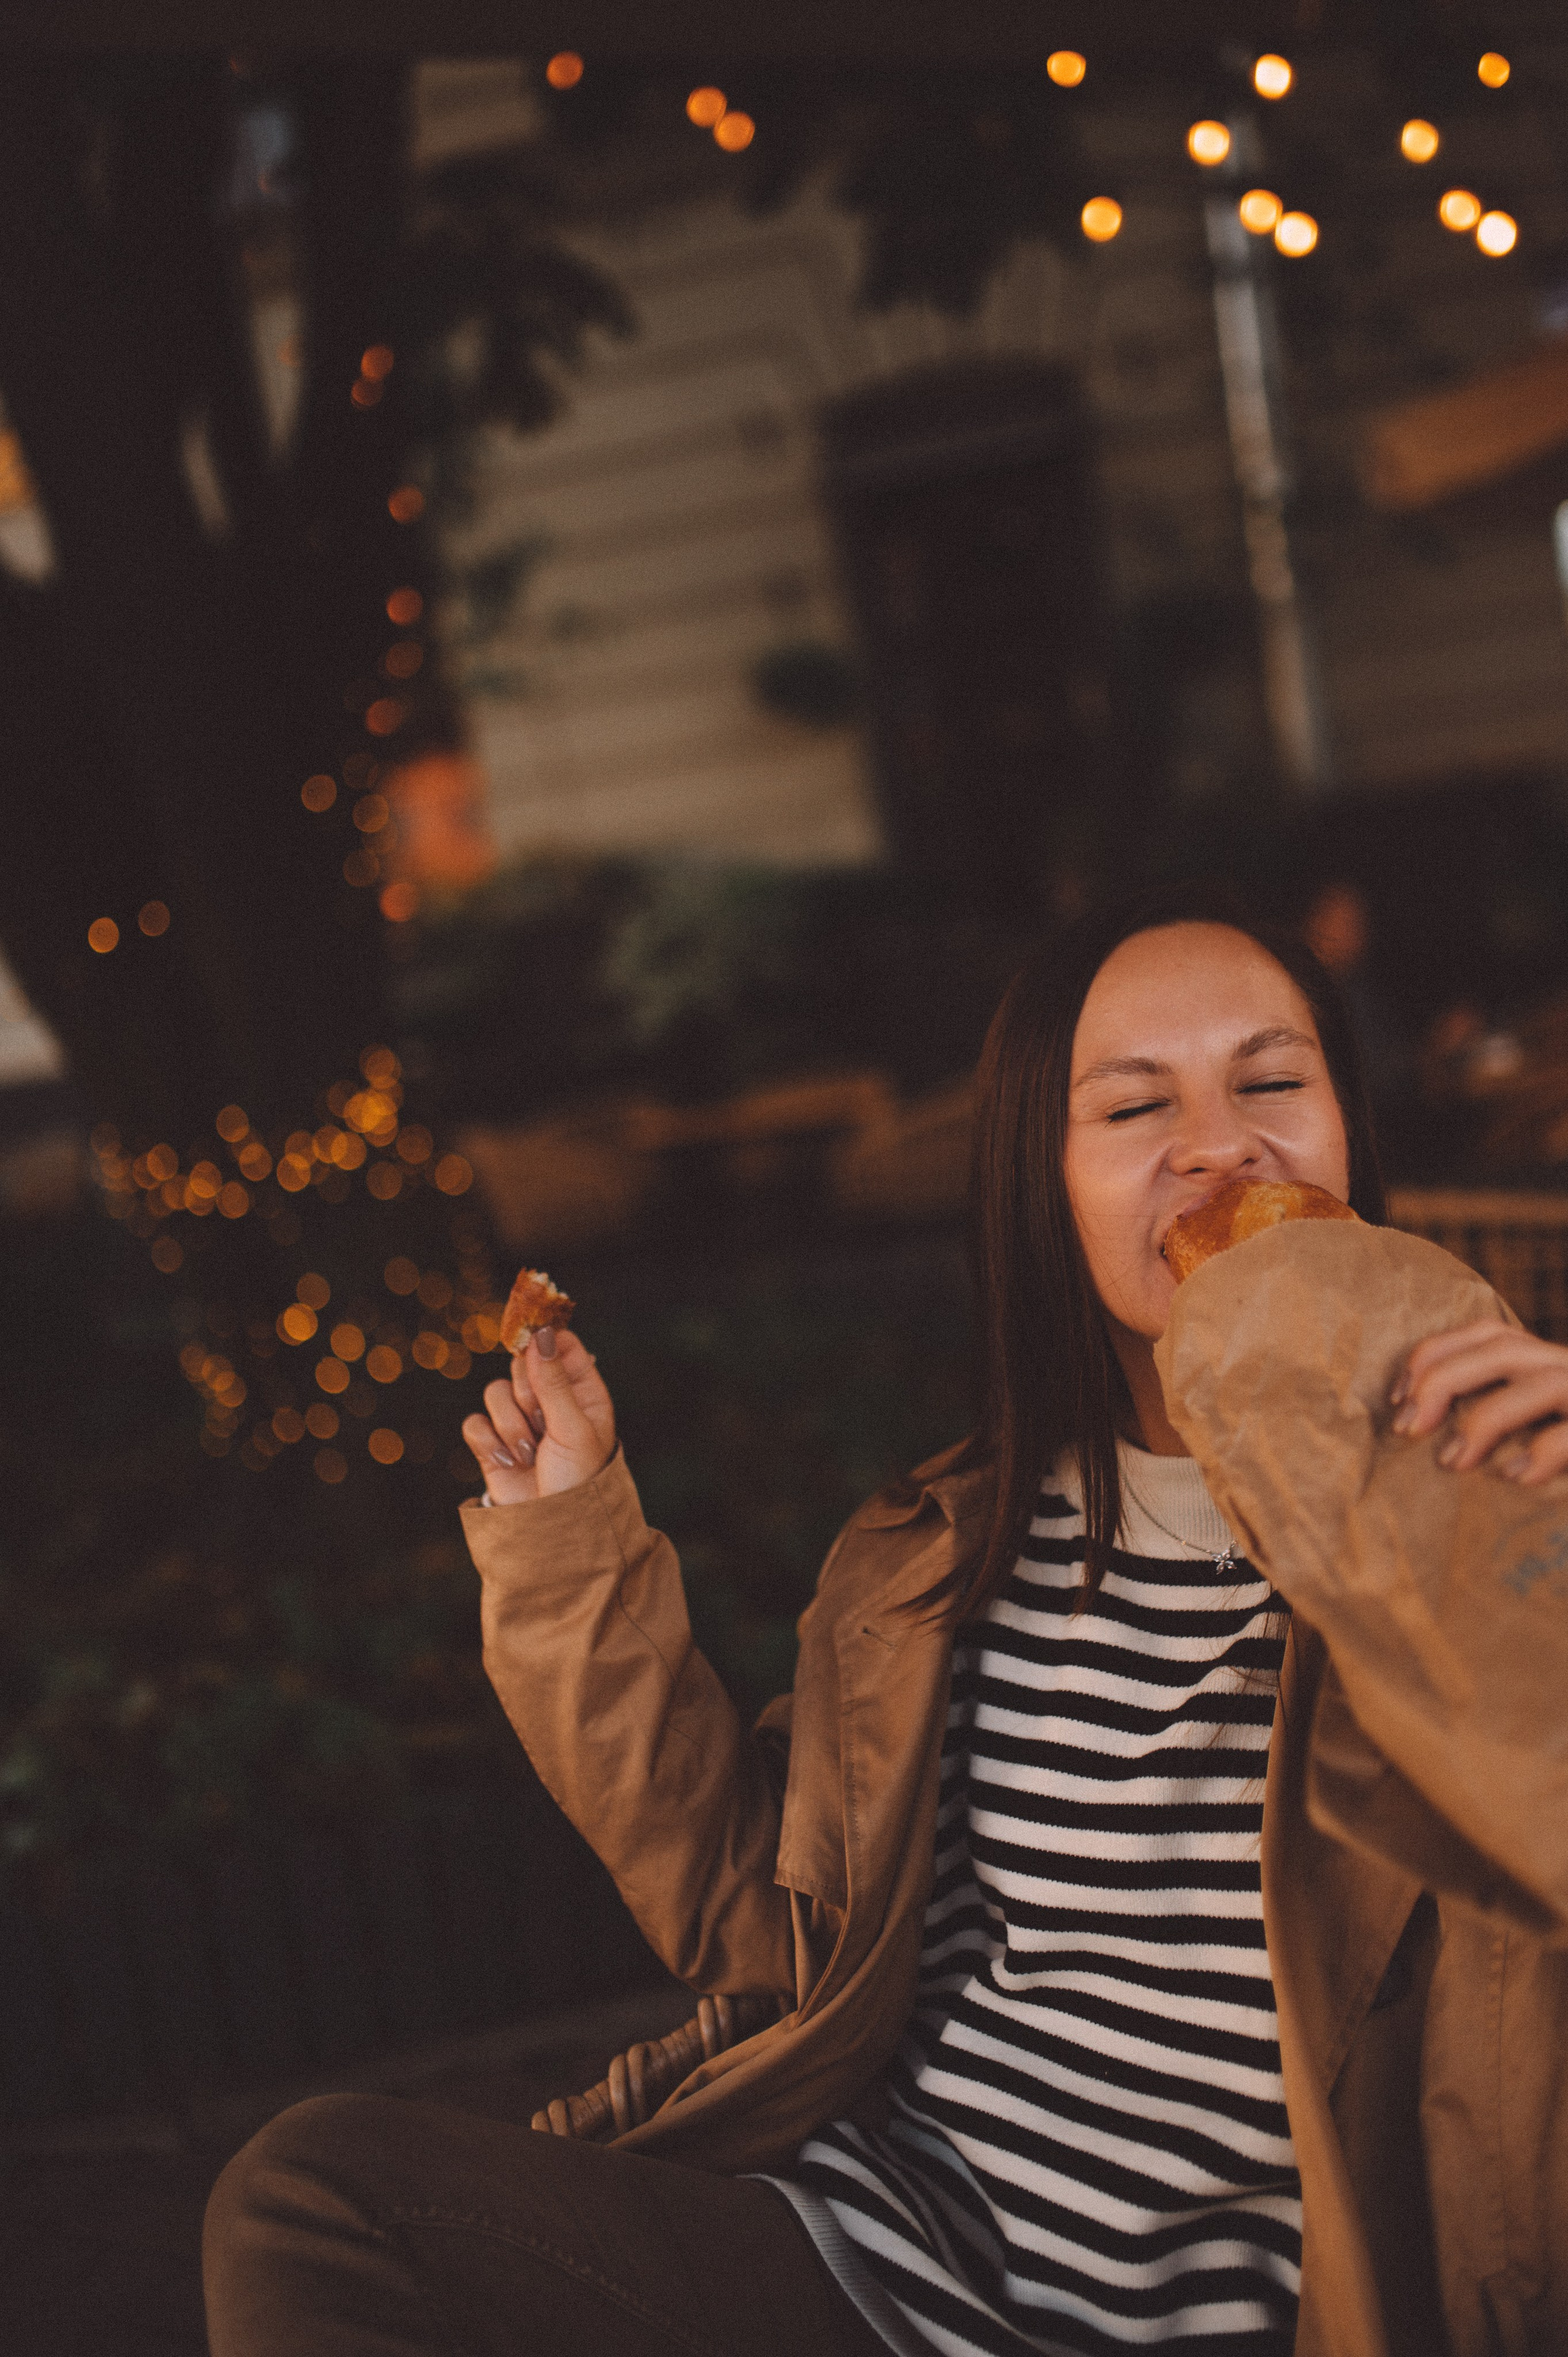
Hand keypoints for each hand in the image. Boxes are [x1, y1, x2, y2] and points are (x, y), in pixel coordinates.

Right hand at [461, 1328, 615, 1502]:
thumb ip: (554, 1381)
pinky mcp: (492, 1444)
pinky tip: (511, 1463)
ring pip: (495, 1393)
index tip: (534, 1342)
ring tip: (531, 1454)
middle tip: (542, 1423)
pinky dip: (489, 1443)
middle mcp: (549, 1401)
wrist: (553, 1530)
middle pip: (521, 1365)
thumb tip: (540, 1334)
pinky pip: (475, 1423)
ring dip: (512, 1425)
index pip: (560, 1345)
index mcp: (581, 1392)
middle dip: (528, 1394)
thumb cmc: (578, 1480)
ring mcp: (518, 1422)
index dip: (545, 1341)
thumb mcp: (573, 1427)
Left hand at [1392, 1319, 1567, 1484]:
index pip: (1487, 1333)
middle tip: (1406, 1429)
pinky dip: (1542, 1451)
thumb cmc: (1563, 1444)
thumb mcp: (1536, 1421)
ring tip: (1452, 1462)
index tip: (1397, 1397)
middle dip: (1444, 1381)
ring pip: (1544, 1384)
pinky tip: (1514, 1477)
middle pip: (1503, 1349)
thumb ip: (1501, 1413)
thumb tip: (1436, 1441)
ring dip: (1486, 1419)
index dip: (1435, 1354)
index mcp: (1548, 1361)